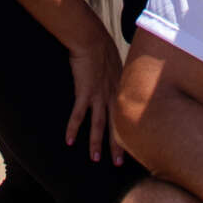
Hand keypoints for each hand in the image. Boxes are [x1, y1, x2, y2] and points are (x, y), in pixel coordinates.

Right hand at [63, 26, 124, 163]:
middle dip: (117, 146)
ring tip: (94, 159)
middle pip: (116, 125)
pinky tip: (69, 141)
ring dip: (96, 143)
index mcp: (121, 89)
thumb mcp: (117, 63)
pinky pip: (78, 115)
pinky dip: (73, 128)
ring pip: (98, 125)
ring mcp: (99, 95)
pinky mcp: (84, 92)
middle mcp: (112, 95)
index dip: (129, 132)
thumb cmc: (102, 47)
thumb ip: (119, 76)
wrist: (91, 39)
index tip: (134, 146)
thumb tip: (121, 80)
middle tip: (119, 164)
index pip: (127, 116)